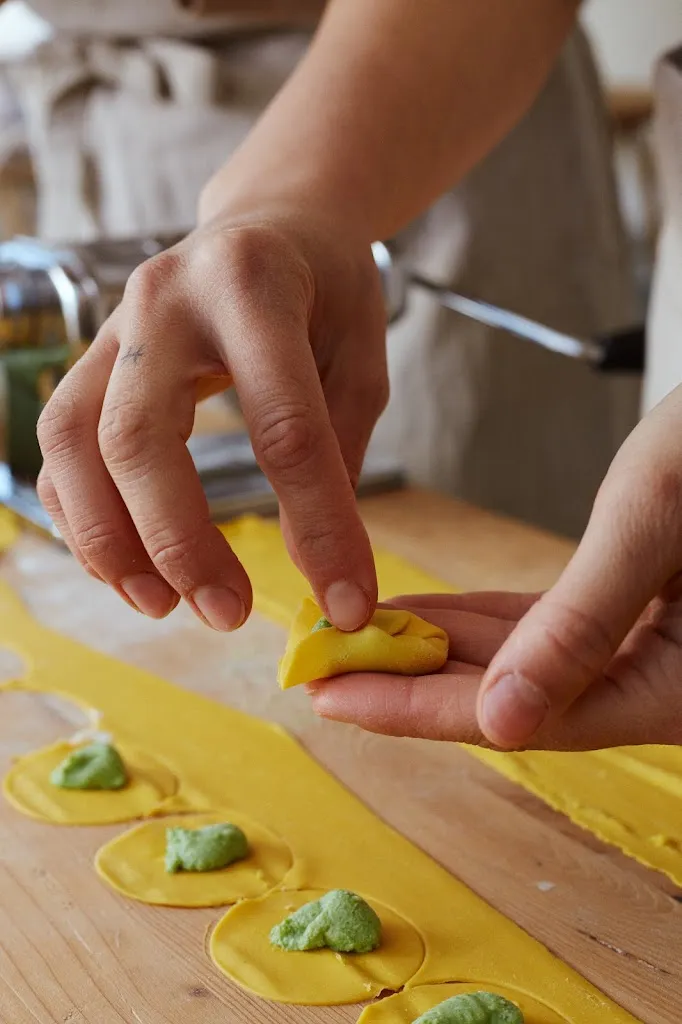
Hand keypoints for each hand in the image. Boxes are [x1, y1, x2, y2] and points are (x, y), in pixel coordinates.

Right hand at [37, 204, 386, 630]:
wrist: (267, 223)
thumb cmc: (325, 290)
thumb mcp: (359, 355)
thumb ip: (338, 451)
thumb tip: (314, 566)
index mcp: (254, 287)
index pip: (284, 426)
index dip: (318, 525)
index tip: (347, 601)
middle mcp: (165, 299)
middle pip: (140, 437)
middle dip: (180, 541)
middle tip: (228, 614)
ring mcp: (114, 326)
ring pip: (75, 443)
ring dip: (110, 540)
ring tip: (162, 606)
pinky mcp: (90, 359)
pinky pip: (61, 446)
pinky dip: (83, 516)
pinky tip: (128, 566)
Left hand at [310, 387, 681, 750]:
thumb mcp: (653, 522)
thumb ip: (580, 625)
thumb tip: (502, 722)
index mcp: (671, 684)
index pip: (520, 718)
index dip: (418, 711)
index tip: (333, 698)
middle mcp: (656, 682)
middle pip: (510, 698)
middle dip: (410, 682)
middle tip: (320, 664)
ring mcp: (644, 650)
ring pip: (519, 663)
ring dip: (435, 651)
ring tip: (354, 636)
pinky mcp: (633, 613)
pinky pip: (540, 628)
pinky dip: (477, 622)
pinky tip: (422, 612)